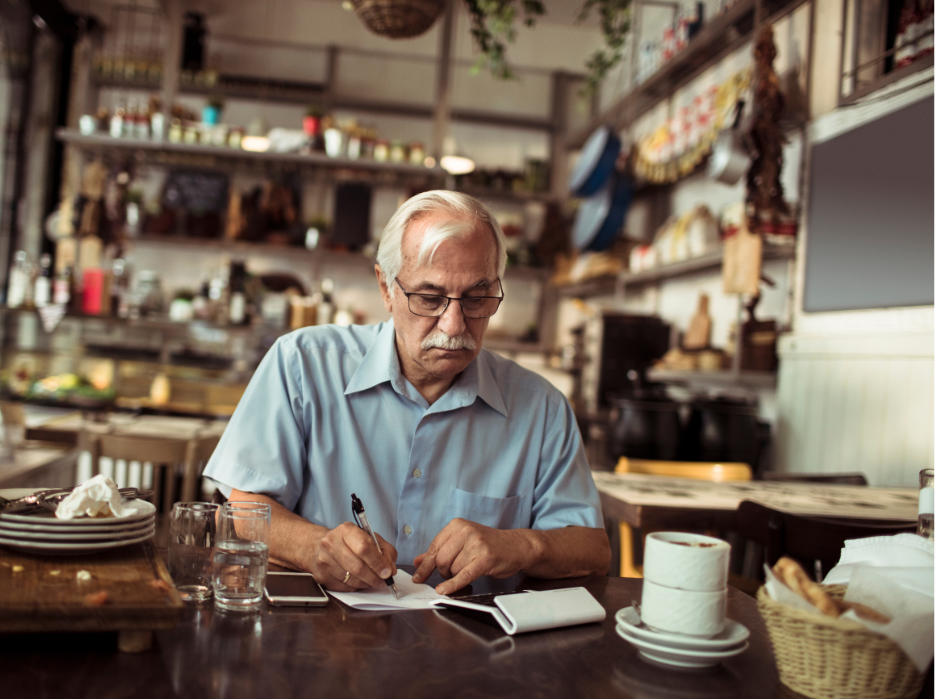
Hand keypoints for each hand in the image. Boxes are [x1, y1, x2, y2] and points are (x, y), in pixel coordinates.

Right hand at [307, 521, 397, 591]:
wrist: (318, 547)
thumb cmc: (349, 542)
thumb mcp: (369, 538)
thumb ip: (385, 551)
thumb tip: (391, 570)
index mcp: (346, 530)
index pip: (364, 547)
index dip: (378, 562)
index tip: (387, 572)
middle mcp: (331, 543)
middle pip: (357, 566)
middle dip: (374, 577)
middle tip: (383, 581)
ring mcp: (324, 561)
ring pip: (351, 580)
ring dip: (367, 583)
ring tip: (373, 580)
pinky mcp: (321, 576)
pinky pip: (344, 587)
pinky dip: (356, 587)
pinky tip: (358, 580)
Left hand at [411, 519, 537, 595]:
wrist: (515, 546)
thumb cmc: (487, 544)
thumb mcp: (462, 541)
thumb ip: (439, 550)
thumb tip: (417, 561)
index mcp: (457, 525)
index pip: (434, 547)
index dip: (425, 565)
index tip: (418, 577)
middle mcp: (466, 532)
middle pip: (441, 559)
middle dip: (444, 572)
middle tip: (451, 574)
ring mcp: (476, 545)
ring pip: (453, 569)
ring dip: (455, 576)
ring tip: (467, 570)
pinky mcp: (485, 559)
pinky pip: (463, 575)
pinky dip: (452, 585)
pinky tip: (444, 590)